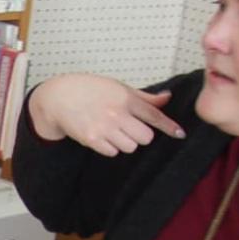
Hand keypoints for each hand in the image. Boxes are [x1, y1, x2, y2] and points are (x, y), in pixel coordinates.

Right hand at [28, 74, 182, 154]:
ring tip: (113, 131)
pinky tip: (102, 136)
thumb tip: (167, 98)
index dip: (168, 126)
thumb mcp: (117, 87)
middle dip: (140, 135)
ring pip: (130, 147)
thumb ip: (143, 97)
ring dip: (125, 142)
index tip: (180, 134)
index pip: (153, 115)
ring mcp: (104, 128)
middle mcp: (116, 113)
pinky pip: (113, 152)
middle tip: (128, 127)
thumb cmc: (89, 89)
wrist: (59, 97)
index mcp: (125, 98)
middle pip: (145, 137)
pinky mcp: (92, 139)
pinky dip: (111, 147)